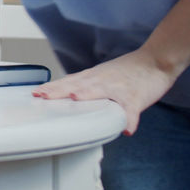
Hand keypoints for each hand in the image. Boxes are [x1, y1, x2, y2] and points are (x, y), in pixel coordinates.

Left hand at [32, 48, 179, 135]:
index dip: (51, 88)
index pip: (66, 82)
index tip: (34, 93)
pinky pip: (131, 109)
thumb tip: (63, 95)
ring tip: (75, 100)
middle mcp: (101, 81)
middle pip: (77, 85)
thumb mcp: (99, 76)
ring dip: (87, 96)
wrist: (155, 61)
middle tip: (42, 96)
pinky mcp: (135, 96)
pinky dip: (129, 119)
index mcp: (91, 78)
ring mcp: (118, 88)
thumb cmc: (126, 71)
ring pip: (100, 92)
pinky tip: (126, 129)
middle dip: (59, 91)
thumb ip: (82, 85)